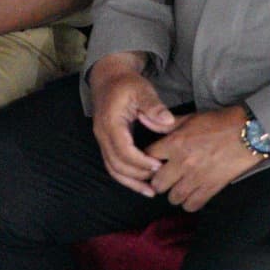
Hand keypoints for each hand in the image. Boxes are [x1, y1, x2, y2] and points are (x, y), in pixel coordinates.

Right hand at [89, 52, 175, 195]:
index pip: (123, 150)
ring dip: (131, 182)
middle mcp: (102, 134)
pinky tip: (142, 184)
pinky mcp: (106, 144)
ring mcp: (102, 140)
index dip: (141, 161)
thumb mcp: (141, 89)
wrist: (109, 78)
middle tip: (160, 177)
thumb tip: (168, 122)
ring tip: (151, 191)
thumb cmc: (126, 84)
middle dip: (138, 174)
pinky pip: (113, 166)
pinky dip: (126, 178)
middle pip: (116, 164)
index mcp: (110, 122)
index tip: (159, 165)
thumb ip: (153, 106)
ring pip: (112, 169)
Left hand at [146, 105, 259, 211]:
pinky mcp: (211, 188)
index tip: (152, 161)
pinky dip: (189, 203)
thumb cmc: (218, 122)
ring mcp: (197, 178)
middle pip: (157, 183)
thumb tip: (142, 118)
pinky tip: (191, 195)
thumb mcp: (189, 118)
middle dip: (157, 181)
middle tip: (163, 177)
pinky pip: (192, 205)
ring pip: (173, 197)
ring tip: (177, 187)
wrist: (247, 134)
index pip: (148, 157)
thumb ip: (164, 123)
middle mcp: (183, 163)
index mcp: (175, 143)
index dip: (147, 159)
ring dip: (173, 193)